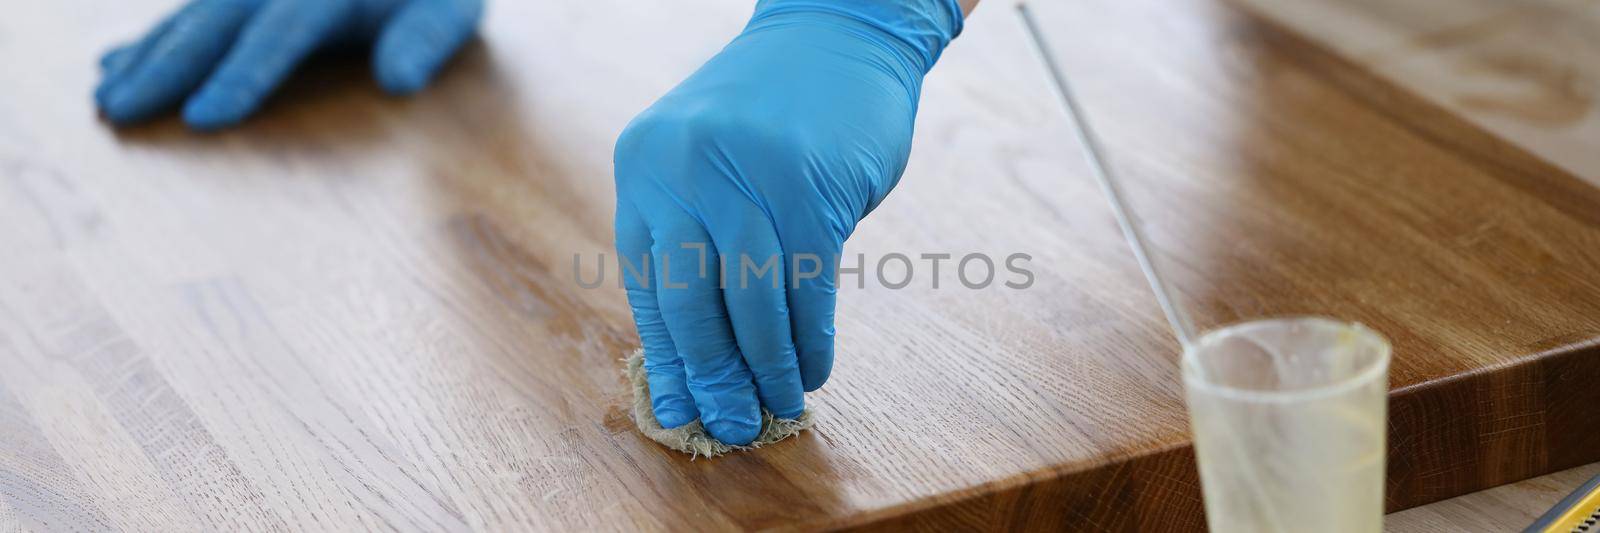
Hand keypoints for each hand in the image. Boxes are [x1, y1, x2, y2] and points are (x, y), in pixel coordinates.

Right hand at [95, 0, 482, 129]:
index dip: (241, 74)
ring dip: (146, 56)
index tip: (202, 117)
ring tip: (105, 98)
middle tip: (120, 114)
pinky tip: (112, 62)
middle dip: (166, 68)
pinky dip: (151, 37)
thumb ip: (423, 43)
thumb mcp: (448, 12)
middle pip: (217, 20)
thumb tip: (398, 80)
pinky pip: (191, 10)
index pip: (280, 31)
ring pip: (192, 14)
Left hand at [613, 0, 962, 444]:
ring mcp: (747, 176)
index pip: (649, 282)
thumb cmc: (772, 116)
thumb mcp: (704, 161)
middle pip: (693, 300)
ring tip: (780, 405)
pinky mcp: (809, 188)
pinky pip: (806, 286)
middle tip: (732, 424)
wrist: (840, 34)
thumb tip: (692, 355)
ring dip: (768, 367)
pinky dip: (810, 338)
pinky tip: (814, 367)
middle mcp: (684, 168)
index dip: (669, 356)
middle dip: (715, 374)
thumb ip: (691, 237)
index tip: (682, 409)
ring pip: (752, 301)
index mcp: (644, 165)